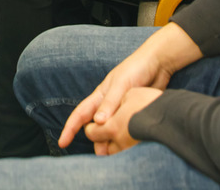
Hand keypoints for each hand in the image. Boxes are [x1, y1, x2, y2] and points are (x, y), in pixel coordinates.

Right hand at [58, 38, 176, 148]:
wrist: (158, 63)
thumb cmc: (136, 69)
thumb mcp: (121, 85)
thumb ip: (110, 103)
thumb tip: (98, 123)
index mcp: (100, 96)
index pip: (80, 115)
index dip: (70, 129)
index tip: (62, 143)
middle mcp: (108, 105)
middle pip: (95, 127)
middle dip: (95, 142)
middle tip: (102, 156)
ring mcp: (120, 110)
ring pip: (110, 130)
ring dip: (111, 142)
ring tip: (117, 156)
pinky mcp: (134, 114)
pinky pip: (125, 129)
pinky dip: (125, 139)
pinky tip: (130, 147)